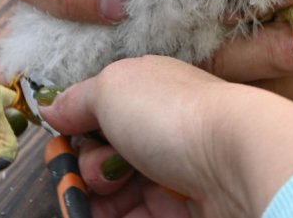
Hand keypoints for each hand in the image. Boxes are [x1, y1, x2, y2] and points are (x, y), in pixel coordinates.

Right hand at [41, 56, 292, 217]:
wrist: (238, 161)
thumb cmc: (174, 114)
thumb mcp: (111, 87)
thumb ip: (78, 98)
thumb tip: (54, 107)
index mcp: (149, 93)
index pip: (102, 114)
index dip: (77, 132)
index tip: (64, 146)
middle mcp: (164, 132)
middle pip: (109, 159)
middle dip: (88, 171)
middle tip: (96, 176)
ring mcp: (177, 174)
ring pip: (122, 195)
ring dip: (99, 201)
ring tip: (102, 202)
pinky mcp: (187, 211)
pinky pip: (142, 217)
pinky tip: (108, 216)